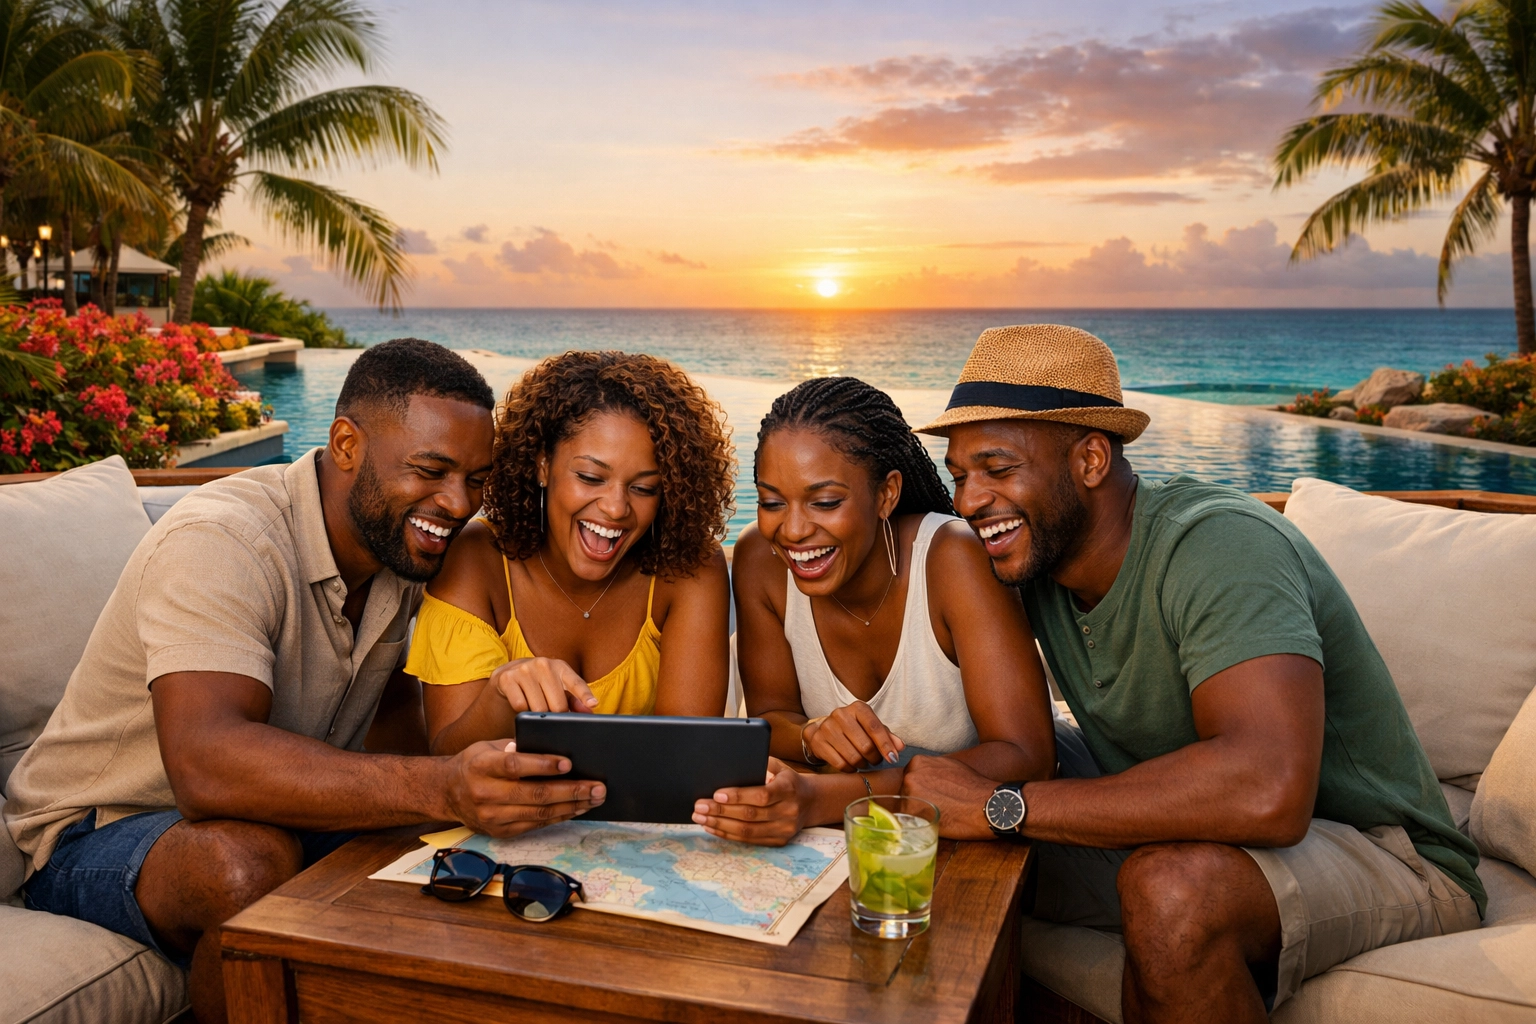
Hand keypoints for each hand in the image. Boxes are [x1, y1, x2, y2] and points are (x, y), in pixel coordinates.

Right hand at [446, 740, 605, 837]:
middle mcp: (485, 793)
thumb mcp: (489, 747)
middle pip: (534, 794)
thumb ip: (518, 747)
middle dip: (571, 790)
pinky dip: (560, 816)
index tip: (568, 762)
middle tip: (597, 786)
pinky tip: (577, 808)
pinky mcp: (500, 832)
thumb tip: (558, 747)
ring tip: (595, 798)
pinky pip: (536, 825)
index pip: (515, 765)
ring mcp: (492, 816)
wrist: (448, 792)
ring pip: (540, 813)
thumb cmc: (476, 763)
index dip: (542, 765)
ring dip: (572, 806)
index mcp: (481, 766)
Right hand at [491, 657, 597, 714]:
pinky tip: (520, 703)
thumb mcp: (557, 688)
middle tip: (549, 713)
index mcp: (560, 667)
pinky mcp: (507, 678)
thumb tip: (590, 708)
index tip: (593, 704)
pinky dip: (521, 712)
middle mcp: (543, 664)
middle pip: (557, 705)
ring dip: (537, 716)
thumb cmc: (538, 685)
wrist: (508, 677)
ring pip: (538, 708)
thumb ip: (574, 699)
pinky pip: (520, 706)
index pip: (576, 683)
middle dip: (555, 716)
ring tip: (534, 708)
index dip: (585, 695)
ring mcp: (524, 669)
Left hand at [692, 757, 808, 845]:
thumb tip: (728, 765)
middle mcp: (789, 811)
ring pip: (747, 831)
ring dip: (720, 824)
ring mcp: (784, 829)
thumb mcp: (778, 766)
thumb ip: (758, 764)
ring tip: (701, 817)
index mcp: (788, 788)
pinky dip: (728, 834)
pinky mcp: (778, 841)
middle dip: (720, 810)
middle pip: (750, 815)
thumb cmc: (786, 780)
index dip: (738, 796)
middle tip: (699, 806)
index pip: (761, 795)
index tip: (716, 793)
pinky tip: (713, 827)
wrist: (811, 801)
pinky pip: (749, 840)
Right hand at [804, 701, 903, 770]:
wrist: (822, 730)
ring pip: (853, 757)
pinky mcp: (818, 741)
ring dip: (862, 765)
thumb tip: (900, 747)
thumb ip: (887, 736)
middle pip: (865, 746)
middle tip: (875, 760)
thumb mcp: (870, 728)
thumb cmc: (853, 729)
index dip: (886, 745)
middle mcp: (841, 714)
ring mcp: (827, 728)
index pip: (875, 727)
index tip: (893, 758)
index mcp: (858, 708)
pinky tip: (851, 766)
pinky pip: (840, 764)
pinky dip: (849, 769)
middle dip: (874, 758)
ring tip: (863, 762)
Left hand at [901, 755, 998, 839]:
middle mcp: (910, 775)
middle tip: (936, 807)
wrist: (986, 803)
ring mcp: (909, 793)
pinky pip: (909, 820)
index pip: (910, 778)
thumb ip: (932, 769)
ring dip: (917, 812)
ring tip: (938, 815)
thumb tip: (925, 776)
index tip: (932, 796)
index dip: (921, 790)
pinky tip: (936, 822)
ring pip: (906, 806)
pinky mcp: (913, 812)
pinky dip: (919, 824)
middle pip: (905, 791)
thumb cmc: (972, 786)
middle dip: (917, 800)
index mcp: (917, 762)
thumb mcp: (949, 766)